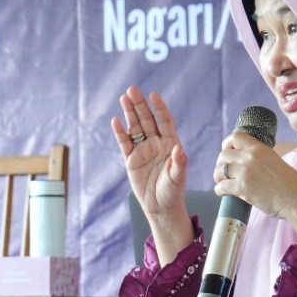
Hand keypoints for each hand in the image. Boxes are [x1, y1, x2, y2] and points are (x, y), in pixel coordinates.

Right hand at [112, 86, 188, 237]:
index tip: (153, 95)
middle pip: (147, 119)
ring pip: (135, 127)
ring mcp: (143, 150)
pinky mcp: (131, 159)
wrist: (160, 207)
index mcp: (170, 144)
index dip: (159, 108)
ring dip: (129, 112)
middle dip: (140, 105)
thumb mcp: (178, 179)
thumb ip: (179, 163)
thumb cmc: (173, 192)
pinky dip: (120, 132)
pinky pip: (124, 143)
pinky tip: (116, 121)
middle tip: (132, 89)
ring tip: (124, 98)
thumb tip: (179, 149)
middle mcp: (156, 143)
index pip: (165, 121)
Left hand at [213, 134, 296, 228]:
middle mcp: (250, 157)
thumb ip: (260, 159)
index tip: (227, 151)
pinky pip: (222, 186)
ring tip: (222, 182)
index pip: (236, 136)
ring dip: (218, 177)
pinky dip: (219, 190)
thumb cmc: (291, 184)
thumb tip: (247, 163)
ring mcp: (245, 172)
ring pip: (220, 170)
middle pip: (223, 154)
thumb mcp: (275, 161)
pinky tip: (222, 192)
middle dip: (221, 163)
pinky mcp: (242, 187)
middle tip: (224, 172)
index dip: (227, 144)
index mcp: (260, 148)